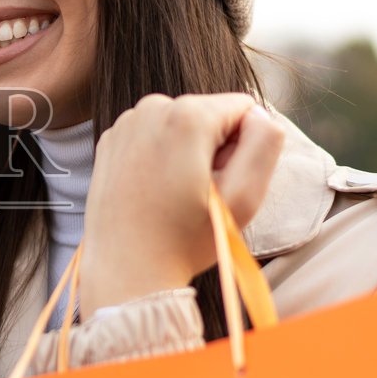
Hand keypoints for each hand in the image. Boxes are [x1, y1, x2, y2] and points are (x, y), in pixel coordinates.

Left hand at [79, 94, 283, 319]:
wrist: (126, 270)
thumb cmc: (186, 241)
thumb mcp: (244, 197)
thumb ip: (265, 144)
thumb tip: (260, 114)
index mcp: (188, 115)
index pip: (244, 109)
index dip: (244, 146)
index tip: (223, 180)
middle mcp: (152, 107)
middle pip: (211, 114)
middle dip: (216, 148)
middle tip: (199, 193)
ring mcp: (126, 122)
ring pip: (182, 124)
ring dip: (188, 153)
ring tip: (175, 194)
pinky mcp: (110, 140)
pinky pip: (153, 135)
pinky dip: (160, 157)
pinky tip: (153, 191)